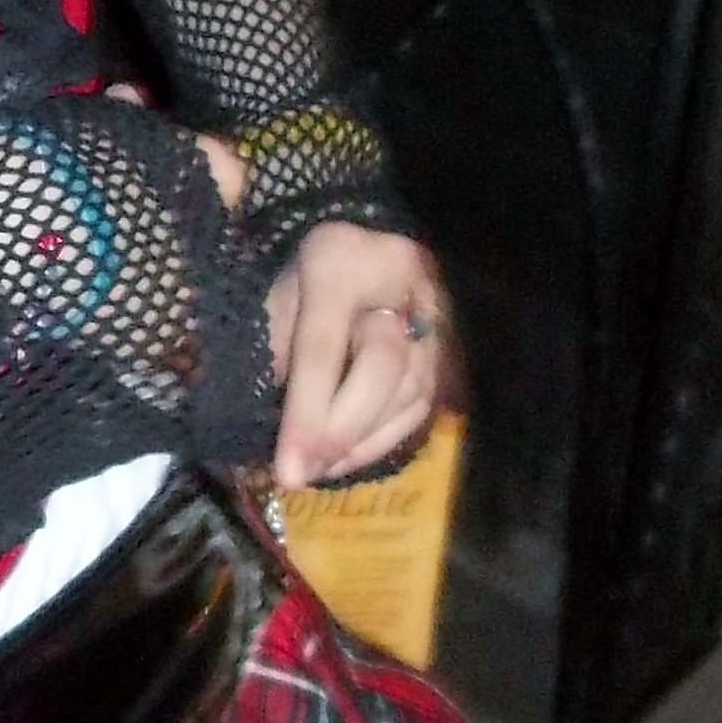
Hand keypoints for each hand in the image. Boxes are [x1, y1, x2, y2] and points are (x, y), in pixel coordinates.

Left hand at [264, 222, 445, 488]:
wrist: (351, 248)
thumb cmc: (297, 279)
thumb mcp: (272, 304)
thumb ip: (278, 358)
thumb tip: (284, 437)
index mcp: (340, 259)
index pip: (323, 346)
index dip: (306, 413)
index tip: (289, 471)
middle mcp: (400, 279)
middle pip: (382, 366)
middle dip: (341, 430)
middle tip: (306, 474)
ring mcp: (434, 309)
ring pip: (410, 389)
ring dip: (363, 442)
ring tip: (321, 470)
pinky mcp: (449, 341)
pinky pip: (424, 401)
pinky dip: (385, 438)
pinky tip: (350, 456)